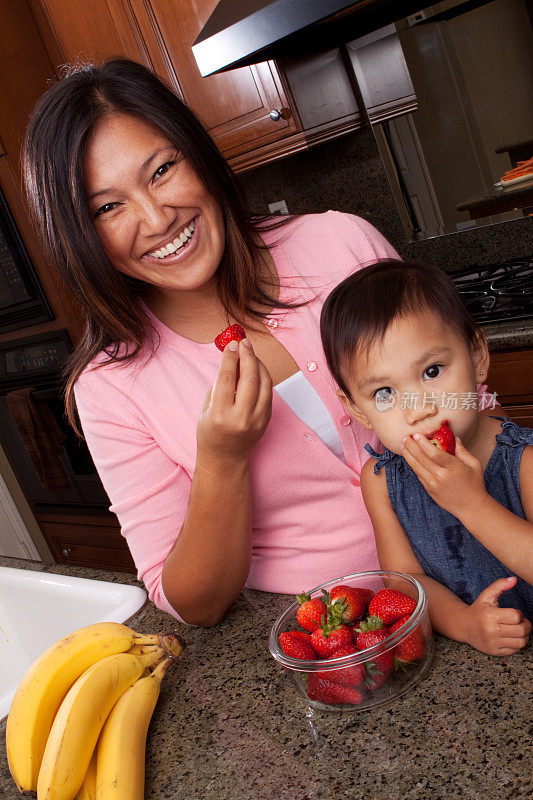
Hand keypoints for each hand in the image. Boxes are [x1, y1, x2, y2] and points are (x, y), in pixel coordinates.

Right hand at [196, 338, 271, 466]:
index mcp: (220, 414)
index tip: (231, 344)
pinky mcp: (266, 420)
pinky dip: (263, 377)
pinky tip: (256, 369)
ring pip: (264, 383)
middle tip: (243, 342)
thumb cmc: (210, 433)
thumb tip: (231, 360)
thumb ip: (218, 386)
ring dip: (258, 364)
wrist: (225, 460)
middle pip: (249, 377)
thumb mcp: (206, 410)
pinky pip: (268, 393)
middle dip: (248, 356)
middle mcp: (240, 417)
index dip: (229, 358)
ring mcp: (256, 420)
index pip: (226, 378)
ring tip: (250, 353)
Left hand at [401, 432, 486, 520]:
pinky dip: (413, 465)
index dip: (423, 443)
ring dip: (408, 455)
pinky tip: (410, 457)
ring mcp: (433, 484)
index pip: (434, 453)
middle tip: (404, 437)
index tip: (416, 435)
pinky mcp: (429, 490)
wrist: (471, 507)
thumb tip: (454, 437)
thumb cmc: (475, 484)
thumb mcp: (474, 464)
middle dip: (411, 446)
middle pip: (421, 458)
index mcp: (453, 467)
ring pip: (416, 467)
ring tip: (402, 445)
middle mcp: (440, 476)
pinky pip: (419, 475)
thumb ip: (462, 451)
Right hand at [461, 577, 530, 654]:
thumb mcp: (486, 596)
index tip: (514, 613)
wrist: (464, 626)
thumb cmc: (478, 609)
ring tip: (518, 629)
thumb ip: (500, 585)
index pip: (516, 616)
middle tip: (521, 622)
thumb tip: (514, 579)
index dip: (519, 614)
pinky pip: (515, 650)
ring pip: (521, 642)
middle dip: (526, 625)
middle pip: (521, 630)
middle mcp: (491, 631)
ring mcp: (493, 643)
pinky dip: (517, 644)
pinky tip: (511, 637)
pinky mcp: (495, 652)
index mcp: (490, 616)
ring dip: (524, 635)